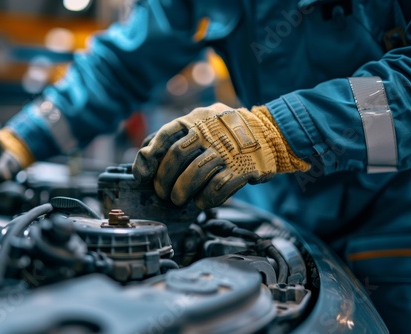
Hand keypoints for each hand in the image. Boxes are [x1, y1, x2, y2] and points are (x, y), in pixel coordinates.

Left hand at [133, 103, 309, 209]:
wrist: (270, 132)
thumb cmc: (225, 132)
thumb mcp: (201, 122)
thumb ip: (175, 135)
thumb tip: (145, 154)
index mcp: (196, 119)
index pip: (165, 135)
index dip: (149, 157)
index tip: (142, 175)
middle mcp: (210, 131)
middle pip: (177, 156)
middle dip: (164, 179)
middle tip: (162, 193)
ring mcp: (227, 149)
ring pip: (196, 173)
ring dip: (181, 191)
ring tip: (178, 200)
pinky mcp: (243, 167)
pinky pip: (218, 187)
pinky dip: (205, 199)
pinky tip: (200, 202)